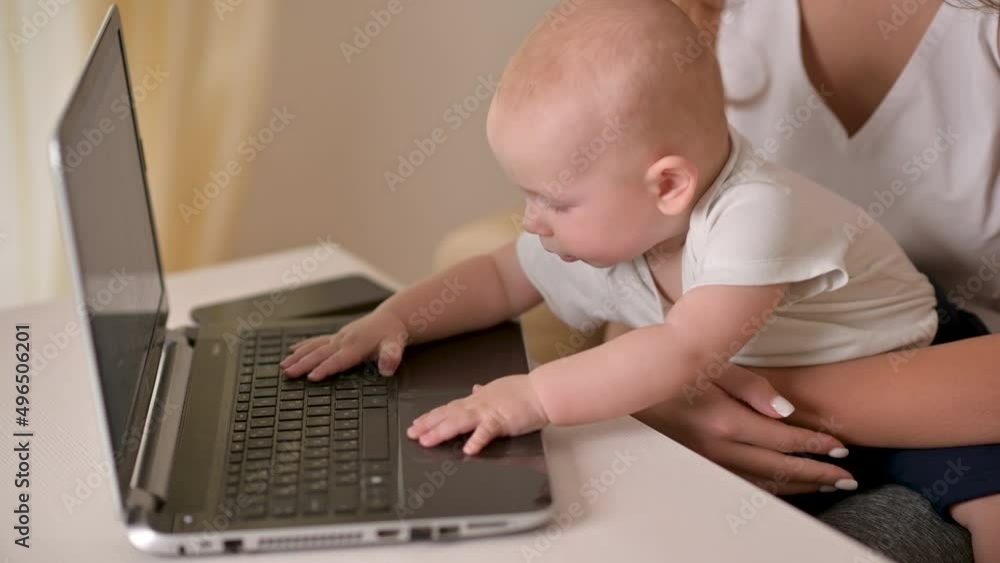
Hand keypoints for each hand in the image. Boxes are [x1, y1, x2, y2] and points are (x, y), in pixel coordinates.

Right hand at [279, 309, 408, 380]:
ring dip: (298, 356)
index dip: (324, 369)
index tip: (311, 377)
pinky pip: (317, 341)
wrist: (390, 318)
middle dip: (303, 364)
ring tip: (284, 366)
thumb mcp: (396, 345)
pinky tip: (292, 350)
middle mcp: (344, 340)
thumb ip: (391, 356)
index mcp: (356, 346)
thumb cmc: (392, 334)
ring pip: (314, 347)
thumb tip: (387, 369)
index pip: (338, 360)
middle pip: (320, 354)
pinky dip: (303, 345)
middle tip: (287, 374)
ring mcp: (339, 337)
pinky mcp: (337, 336)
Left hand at [406, 374, 549, 454]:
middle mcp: (478, 405)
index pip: (449, 408)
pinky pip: (487, 432)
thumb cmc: (523, 391)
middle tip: (411, 433)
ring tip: (427, 441)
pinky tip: (468, 449)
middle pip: (447, 415)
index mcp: (477, 399)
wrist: (542, 391)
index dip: (431, 416)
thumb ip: (484, 391)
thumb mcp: (498, 388)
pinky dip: (477, 440)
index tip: (417, 423)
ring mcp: (488, 412)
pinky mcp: (502, 421)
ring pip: (459, 422)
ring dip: (441, 431)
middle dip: (428, 424)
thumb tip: (474, 388)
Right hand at [635, 364, 856, 493]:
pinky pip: (743, 484)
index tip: (840, 447)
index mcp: (725, 420)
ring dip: (799, 487)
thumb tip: (787, 410)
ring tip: (828, 486)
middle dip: (817, 474)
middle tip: (848, 476)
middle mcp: (718, 448)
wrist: (630, 387)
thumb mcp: (712, 365)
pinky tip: (787, 488)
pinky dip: (772, 489)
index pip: (783, 439)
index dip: (814, 444)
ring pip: (763, 483)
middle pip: (780, 468)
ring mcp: (708, 461)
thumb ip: (752, 386)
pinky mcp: (700, 465)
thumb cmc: (673, 368)